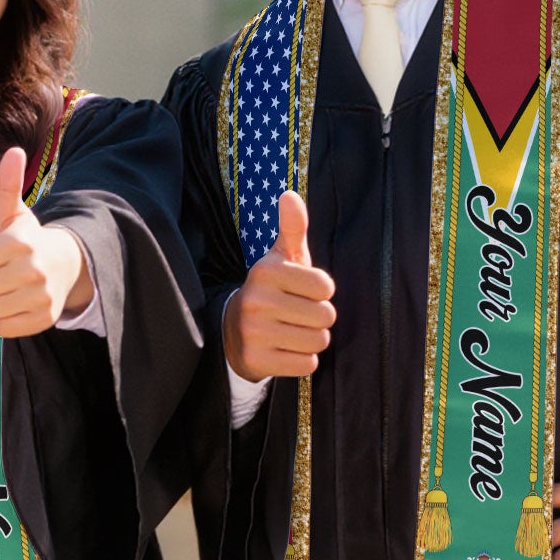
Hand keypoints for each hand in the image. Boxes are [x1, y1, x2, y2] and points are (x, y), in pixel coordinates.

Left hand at [0, 146, 90, 337]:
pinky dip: (2, 319)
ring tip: (1, 289)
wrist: (66, 264)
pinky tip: (13, 303)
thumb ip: (8, 184)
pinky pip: (2, 328)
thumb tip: (14, 150)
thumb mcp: (14, 212)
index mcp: (19, 243)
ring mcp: (40, 297)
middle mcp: (32, 271)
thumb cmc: (28, 239)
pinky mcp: (44, 319)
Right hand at [223, 190, 335, 378]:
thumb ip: (292, 228)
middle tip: (297, 315)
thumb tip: (290, 195)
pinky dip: (302, 360)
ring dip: (312, 339)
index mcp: (266, 271)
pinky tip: (284, 349)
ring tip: (292, 331)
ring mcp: (254, 332)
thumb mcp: (281, 259)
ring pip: (318, 341)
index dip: (321, 292)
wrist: (233, 331)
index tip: (302, 292)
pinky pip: (306, 364)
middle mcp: (256, 300)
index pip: (326, 287)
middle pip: (326, 316)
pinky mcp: (257, 360)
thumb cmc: (271, 290)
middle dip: (318, 318)